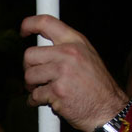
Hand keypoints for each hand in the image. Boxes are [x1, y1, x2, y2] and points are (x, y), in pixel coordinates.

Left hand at [20, 15, 129, 131]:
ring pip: (29, 76)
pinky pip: (34, 95)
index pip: (46, 23)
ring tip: (44, 89)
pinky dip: (36, 101)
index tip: (24, 31)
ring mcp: (62, 72)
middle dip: (28, 67)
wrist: (107, 108)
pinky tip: (49, 101)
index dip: (29, 24)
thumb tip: (42, 48)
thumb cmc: (96, 85)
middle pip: (30, 54)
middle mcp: (68, 53)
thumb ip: (66, 49)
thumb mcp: (86, 56)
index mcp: (75, 41)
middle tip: (36, 76)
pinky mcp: (57, 91)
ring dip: (32, 86)